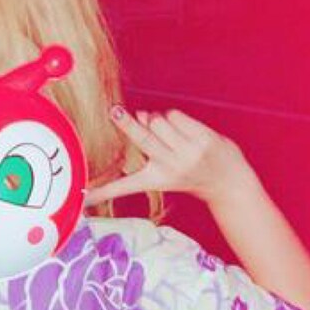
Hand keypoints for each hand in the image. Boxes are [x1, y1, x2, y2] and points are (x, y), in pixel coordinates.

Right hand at [86, 106, 260, 206]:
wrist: (228, 182)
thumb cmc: (191, 174)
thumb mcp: (163, 174)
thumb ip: (147, 151)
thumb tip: (139, 117)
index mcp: (153, 180)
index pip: (121, 187)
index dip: (99, 192)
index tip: (82, 198)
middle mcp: (168, 167)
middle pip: (141, 138)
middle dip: (126, 123)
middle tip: (114, 111)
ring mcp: (186, 152)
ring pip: (158, 120)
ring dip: (157, 120)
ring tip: (167, 133)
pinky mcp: (201, 139)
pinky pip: (175, 116)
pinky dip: (174, 118)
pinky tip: (182, 130)